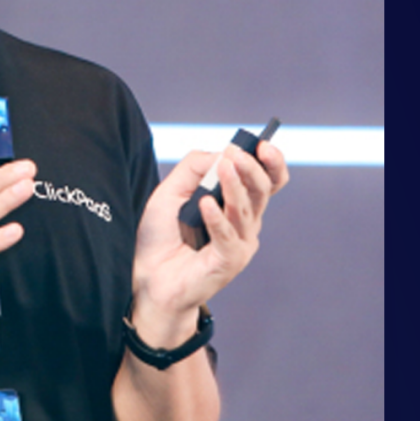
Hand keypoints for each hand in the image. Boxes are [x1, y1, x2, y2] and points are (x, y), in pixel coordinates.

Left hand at [130, 140, 288, 345]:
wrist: (147, 275)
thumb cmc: (162, 234)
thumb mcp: (172, 191)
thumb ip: (195, 167)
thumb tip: (222, 152)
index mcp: (238, 205)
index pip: (267, 181)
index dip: (272, 162)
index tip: (263, 145)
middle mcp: (245, 223)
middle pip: (262, 191)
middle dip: (252, 169)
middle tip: (236, 155)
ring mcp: (240, 244)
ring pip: (246, 211)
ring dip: (235, 187)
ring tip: (224, 168)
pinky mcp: (229, 262)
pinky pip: (228, 237)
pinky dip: (217, 218)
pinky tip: (205, 204)